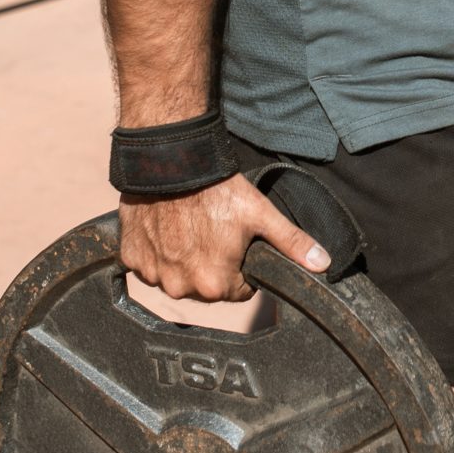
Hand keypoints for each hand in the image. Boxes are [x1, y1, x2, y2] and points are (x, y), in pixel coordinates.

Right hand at [118, 172, 329, 302]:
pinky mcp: (131, 259)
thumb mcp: (260, 214)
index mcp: (215, 285)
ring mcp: (152, 275)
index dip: (240, 265)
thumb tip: (322, 264)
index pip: (238, 290)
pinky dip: (156, 251)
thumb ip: (292, 243)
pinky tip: (165, 227)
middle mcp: (181, 288)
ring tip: (188, 226)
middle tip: (211, 230)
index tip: (235, 242)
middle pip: (205, 286)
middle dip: (211, 264)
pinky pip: (148, 264)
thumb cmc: (216, 188)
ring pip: (176, 276)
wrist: (168, 162)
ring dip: (182, 259)